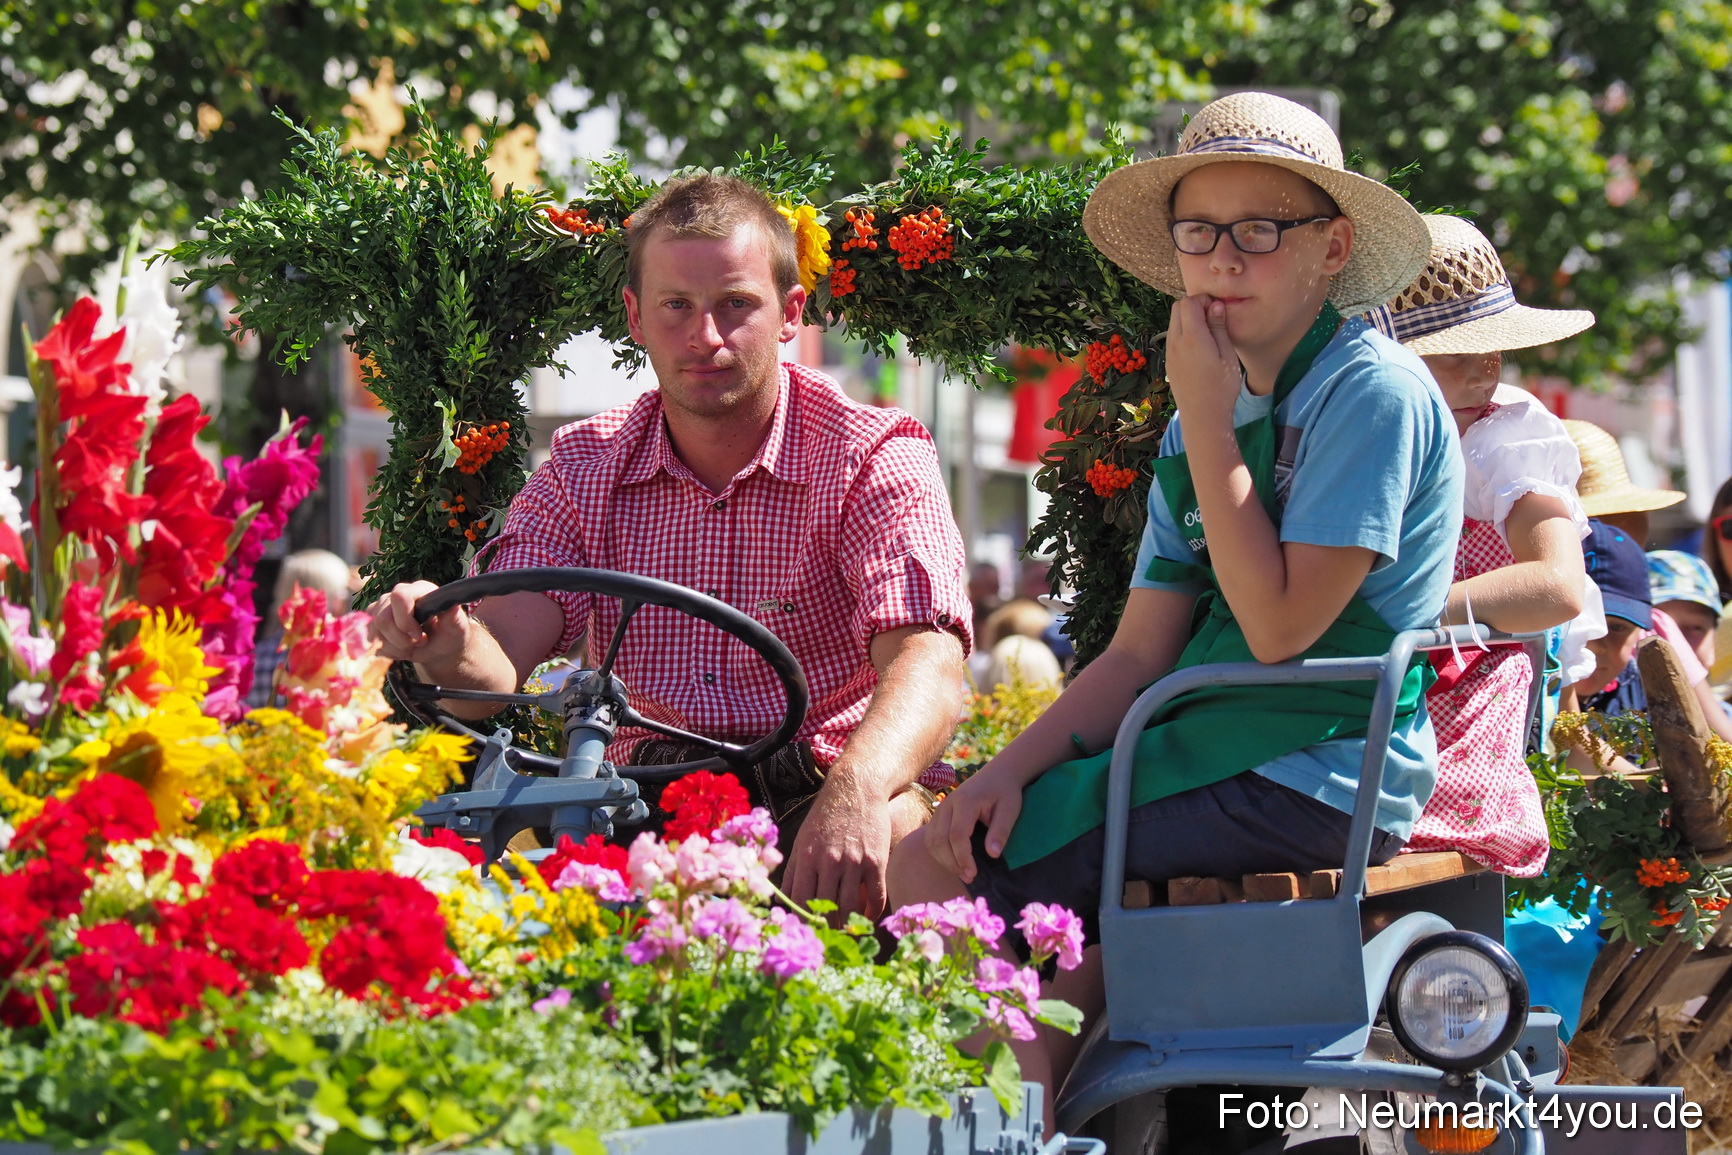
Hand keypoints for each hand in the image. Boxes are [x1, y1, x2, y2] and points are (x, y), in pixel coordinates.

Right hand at [368, 580, 472, 668]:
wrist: (439, 646)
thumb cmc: (449, 634)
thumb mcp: (456, 628)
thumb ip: (453, 617)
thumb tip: (452, 606)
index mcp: (419, 590)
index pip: (399, 596)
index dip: (405, 620)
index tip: (419, 636)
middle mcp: (397, 595)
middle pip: (382, 618)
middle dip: (401, 639)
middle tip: (419, 643)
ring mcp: (382, 608)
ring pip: (374, 631)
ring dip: (395, 647)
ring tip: (412, 647)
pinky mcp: (374, 622)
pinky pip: (370, 640)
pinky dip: (387, 651)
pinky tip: (402, 649)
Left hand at [785, 774, 892, 922]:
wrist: (856, 788)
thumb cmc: (825, 815)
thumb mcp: (802, 839)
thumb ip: (794, 870)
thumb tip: (782, 900)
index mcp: (808, 858)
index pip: (800, 902)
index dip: (802, 922)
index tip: (805, 933)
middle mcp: (830, 862)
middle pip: (825, 909)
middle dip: (825, 929)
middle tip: (826, 941)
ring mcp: (855, 862)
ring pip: (850, 908)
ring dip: (847, 925)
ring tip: (845, 933)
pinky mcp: (877, 861)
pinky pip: (875, 897)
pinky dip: (871, 913)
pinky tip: (866, 917)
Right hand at [920, 762, 1023, 884]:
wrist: (998, 773)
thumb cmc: (1006, 792)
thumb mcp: (1010, 809)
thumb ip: (1001, 831)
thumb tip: (993, 855)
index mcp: (965, 802)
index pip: (957, 835)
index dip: (963, 857)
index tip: (973, 873)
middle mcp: (948, 804)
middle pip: (939, 840)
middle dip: (952, 863)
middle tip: (969, 878)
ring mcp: (941, 808)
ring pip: (931, 840)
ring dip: (944, 860)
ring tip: (962, 873)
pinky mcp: (939, 814)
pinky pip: (931, 837)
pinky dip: (939, 853)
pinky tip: (954, 861)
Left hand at [1165, 294, 1241, 429]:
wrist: (1203, 417)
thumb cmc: (1221, 387)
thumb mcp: (1227, 354)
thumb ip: (1219, 327)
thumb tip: (1215, 305)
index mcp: (1192, 337)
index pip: (1189, 302)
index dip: (1204, 300)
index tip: (1219, 309)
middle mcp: (1175, 342)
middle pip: (1177, 308)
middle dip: (1195, 306)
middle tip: (1214, 317)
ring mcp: (1169, 353)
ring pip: (1174, 322)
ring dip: (1188, 319)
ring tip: (1209, 332)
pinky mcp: (1169, 362)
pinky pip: (1173, 337)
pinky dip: (1184, 332)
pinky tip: (1200, 346)